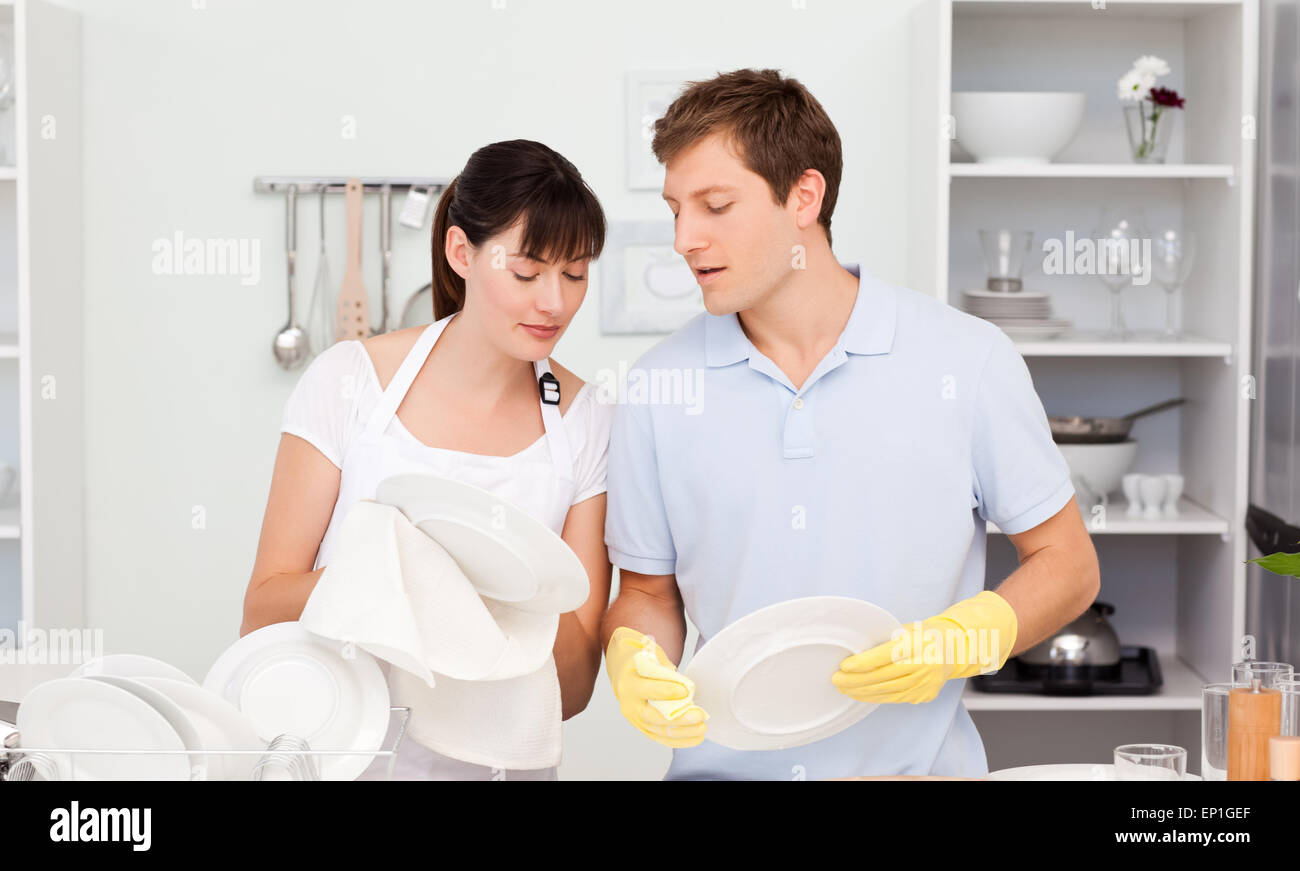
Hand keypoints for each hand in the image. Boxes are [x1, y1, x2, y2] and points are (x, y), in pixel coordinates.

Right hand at [605, 627, 707, 747]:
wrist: (622, 672)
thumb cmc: (639, 662)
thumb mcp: (649, 655)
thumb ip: (665, 669)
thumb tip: (684, 686)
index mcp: (628, 684)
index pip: (649, 690)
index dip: (668, 691)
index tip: (686, 691)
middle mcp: (629, 705)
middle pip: (654, 717)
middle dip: (680, 718)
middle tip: (700, 715)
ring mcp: (635, 719)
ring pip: (660, 731)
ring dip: (684, 732)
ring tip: (702, 727)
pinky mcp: (643, 728)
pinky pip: (662, 738)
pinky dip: (680, 740)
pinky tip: (697, 737)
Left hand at [831, 591, 1017, 703]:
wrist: (955, 648)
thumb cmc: (925, 634)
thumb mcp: (906, 629)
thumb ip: (885, 639)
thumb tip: (854, 649)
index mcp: (920, 643)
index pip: (887, 655)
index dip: (863, 663)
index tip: (845, 666)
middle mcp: (925, 664)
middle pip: (885, 676)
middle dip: (857, 680)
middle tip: (836, 679)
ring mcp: (927, 682)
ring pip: (888, 690)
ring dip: (863, 691)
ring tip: (844, 688)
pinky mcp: (925, 694)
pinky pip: (895, 698)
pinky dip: (876, 697)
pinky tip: (862, 694)